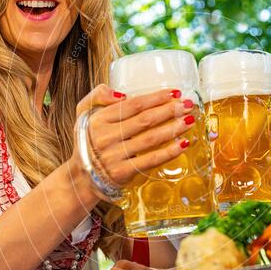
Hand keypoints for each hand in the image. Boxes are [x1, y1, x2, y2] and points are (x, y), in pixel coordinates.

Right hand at [72, 84, 197, 186]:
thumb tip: (122, 94)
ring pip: (150, 139)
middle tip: (188, 104)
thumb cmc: (89, 140)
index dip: (156, 98)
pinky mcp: (123, 172)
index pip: (133, 105)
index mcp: (99, 119)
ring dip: (173, 128)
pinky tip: (183, 144)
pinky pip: (150, 160)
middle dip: (170, 110)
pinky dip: (169, 152)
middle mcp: (106, 137)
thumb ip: (98, 95)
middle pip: (145, 120)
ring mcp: (115, 156)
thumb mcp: (83, 113)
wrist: (81, 176)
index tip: (175, 92)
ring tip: (189, 121)